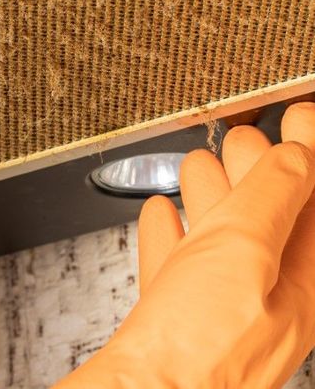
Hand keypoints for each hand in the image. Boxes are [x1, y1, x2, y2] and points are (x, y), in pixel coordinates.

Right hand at [55, 102, 314, 387]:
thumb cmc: (194, 348)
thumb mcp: (244, 251)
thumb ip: (272, 199)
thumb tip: (296, 160)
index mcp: (303, 287)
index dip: (309, 153)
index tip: (298, 115)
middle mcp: (267, 302)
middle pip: (269, 219)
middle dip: (257, 170)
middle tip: (246, 136)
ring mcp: (219, 313)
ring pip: (221, 241)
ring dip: (212, 197)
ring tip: (201, 167)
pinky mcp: (174, 322)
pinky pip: (179, 267)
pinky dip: (172, 235)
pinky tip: (162, 217)